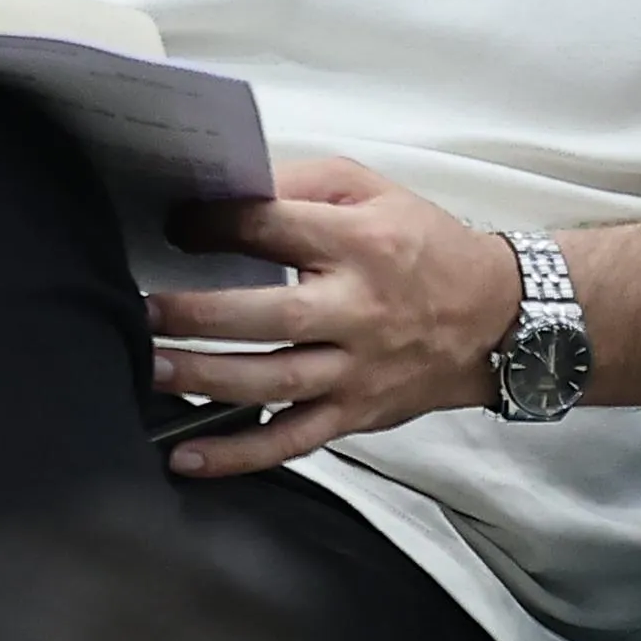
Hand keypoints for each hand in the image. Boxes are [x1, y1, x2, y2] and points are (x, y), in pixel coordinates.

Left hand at [144, 158, 525, 473]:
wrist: (498, 318)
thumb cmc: (422, 245)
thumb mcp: (369, 190)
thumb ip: (297, 183)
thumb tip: (222, 191)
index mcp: (360, 244)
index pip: (275, 231)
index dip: (216, 226)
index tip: (174, 226)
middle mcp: (359, 311)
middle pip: (271, 316)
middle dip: (200, 315)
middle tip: (142, 310)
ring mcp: (357, 370)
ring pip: (275, 382)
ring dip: (205, 380)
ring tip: (148, 369)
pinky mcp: (356, 414)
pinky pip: (293, 441)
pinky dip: (240, 454)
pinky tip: (187, 457)